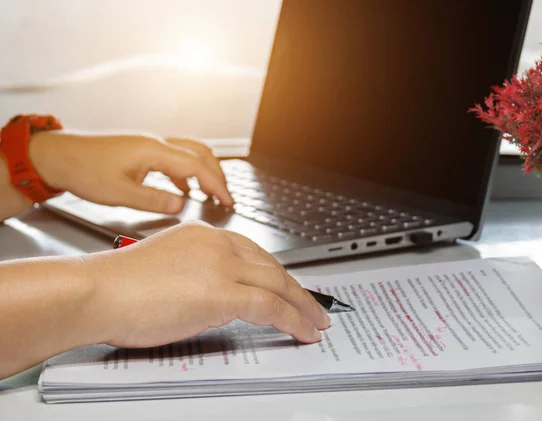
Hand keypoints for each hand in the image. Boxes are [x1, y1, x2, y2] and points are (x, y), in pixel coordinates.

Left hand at [29, 131, 233, 212]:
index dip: (216, 185)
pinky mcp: (143, 151)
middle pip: (200, 153)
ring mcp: (150, 145)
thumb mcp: (119, 193)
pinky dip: (188, 172)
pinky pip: (175, 157)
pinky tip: (184, 188)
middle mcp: (155, 143)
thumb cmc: (83, 170)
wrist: (58, 156)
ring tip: (212, 192)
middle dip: (217, 175)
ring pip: (190, 152)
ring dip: (205, 171)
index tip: (228, 201)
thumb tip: (181, 203)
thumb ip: (153, 199)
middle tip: (226, 196)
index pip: (197, 167)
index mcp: (153, 151)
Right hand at [86, 222, 330, 346]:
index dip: (276, 273)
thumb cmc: (118, 287)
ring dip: (303, 305)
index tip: (287, 287)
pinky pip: (270, 305)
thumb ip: (198, 277)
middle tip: (312, 305)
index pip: (253, 253)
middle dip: (296, 289)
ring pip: (278, 284)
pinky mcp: (221, 291)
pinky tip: (303, 330)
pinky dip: (292, 318)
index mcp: (204, 236)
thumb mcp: (167, 270)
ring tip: (316, 321)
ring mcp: (221, 266)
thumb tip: (218, 300)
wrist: (95, 291)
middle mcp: (217, 244)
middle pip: (271, 266)